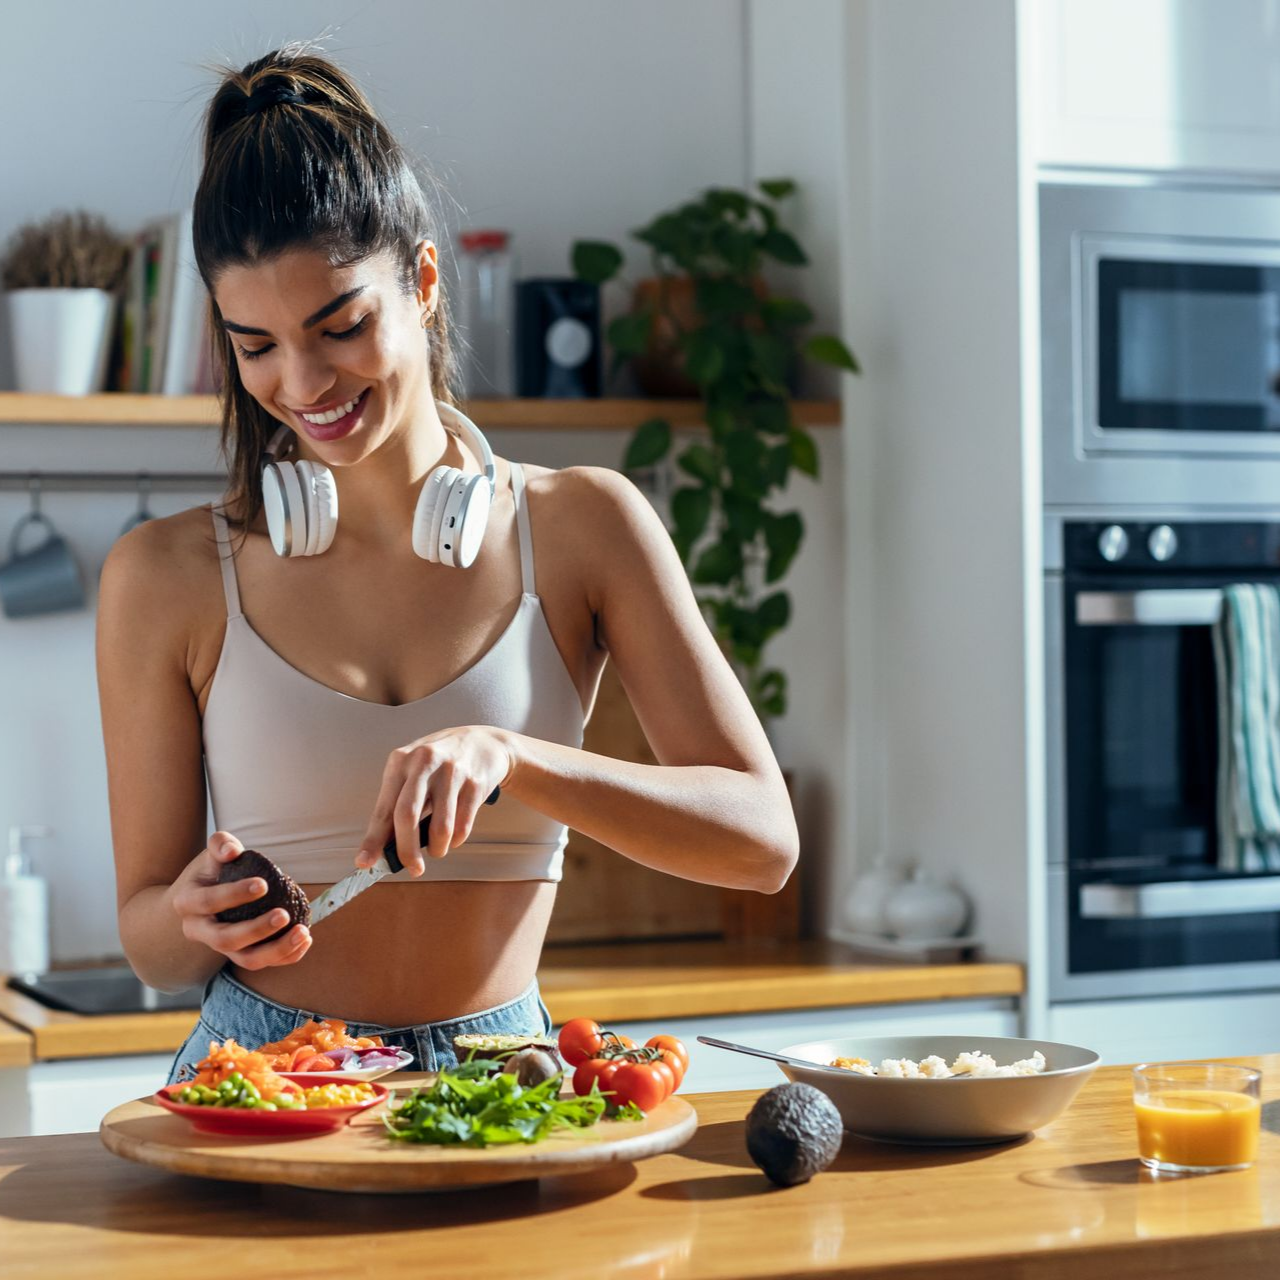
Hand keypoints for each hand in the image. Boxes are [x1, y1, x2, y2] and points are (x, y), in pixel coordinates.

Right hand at [168, 832, 312, 969]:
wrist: (201, 896)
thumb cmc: (212, 871)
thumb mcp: (212, 854)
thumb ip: (220, 844)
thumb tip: (232, 851)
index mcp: (188, 903)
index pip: (209, 902)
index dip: (234, 895)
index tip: (264, 885)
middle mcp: (199, 930)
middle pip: (225, 940)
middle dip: (256, 930)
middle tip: (284, 914)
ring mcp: (219, 948)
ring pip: (246, 960)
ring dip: (276, 950)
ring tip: (303, 933)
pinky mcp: (239, 955)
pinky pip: (263, 963)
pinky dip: (286, 956)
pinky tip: (305, 939)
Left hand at [356, 726, 515, 874]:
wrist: (484, 742)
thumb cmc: (440, 764)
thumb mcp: (414, 773)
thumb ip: (398, 804)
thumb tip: (385, 847)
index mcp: (400, 762)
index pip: (383, 809)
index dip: (373, 839)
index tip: (364, 862)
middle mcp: (423, 763)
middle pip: (406, 817)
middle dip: (406, 851)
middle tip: (413, 868)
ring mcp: (451, 771)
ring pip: (440, 828)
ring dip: (438, 849)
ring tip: (438, 848)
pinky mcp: (475, 783)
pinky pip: (463, 825)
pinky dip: (457, 839)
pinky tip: (455, 834)